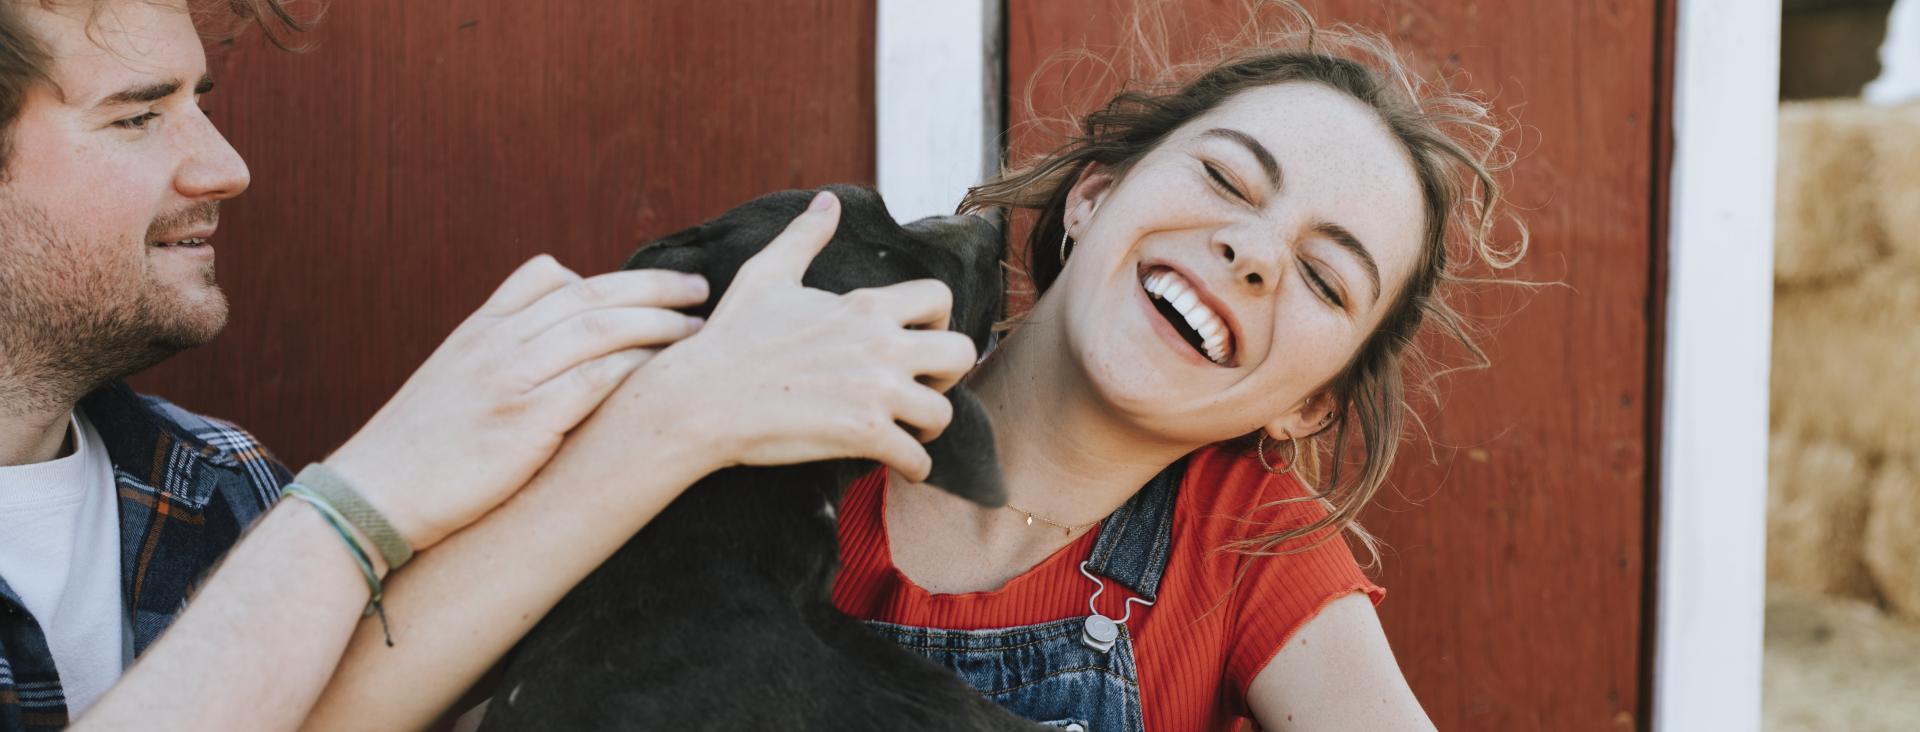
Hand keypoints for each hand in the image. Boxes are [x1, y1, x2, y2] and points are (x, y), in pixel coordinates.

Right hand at [325, 255, 710, 550]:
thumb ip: (492, 363)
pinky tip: (669, 372)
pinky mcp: (525, 421)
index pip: (544, 274)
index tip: (642, 287)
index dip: (601, 276)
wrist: (371, 498)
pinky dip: (636, 368)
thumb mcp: (447, 387)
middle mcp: (495, 342)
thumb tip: (544, 365)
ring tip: (698, 328)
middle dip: (651, 286)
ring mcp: (510, 378)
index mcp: (476, 330)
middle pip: (589, 292)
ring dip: (658, 323)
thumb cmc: (414, 455)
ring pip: (600, 328)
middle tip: (697, 288)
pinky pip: (595, 380)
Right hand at [590, 190, 978, 482]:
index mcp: (865, 306)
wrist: (701, 400)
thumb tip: (828, 201)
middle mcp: (881, 346)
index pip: (940, 297)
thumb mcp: (766, 274)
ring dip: (931, 425)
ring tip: (908, 429)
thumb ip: (804, 236)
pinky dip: (914, 466)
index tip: (918, 337)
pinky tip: (896, 463)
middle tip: (921, 386)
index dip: (938, 318)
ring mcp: (875, 392)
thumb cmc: (730, 337)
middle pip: (963, 353)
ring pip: (944, 412)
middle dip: (949, 373)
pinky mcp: (863, 435)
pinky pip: (918, 460)